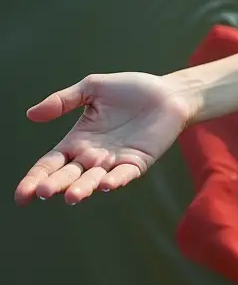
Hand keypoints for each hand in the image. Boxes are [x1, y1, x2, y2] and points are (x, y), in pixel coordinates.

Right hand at [14, 72, 194, 205]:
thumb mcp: (92, 88)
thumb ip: (63, 100)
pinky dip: (115, 180)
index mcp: (77, 141)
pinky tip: (106, 183)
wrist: (168, 92)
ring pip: (93, 180)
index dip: (34, 178)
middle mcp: (92, 156)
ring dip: (83, 188)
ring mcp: (114, 161)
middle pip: (67, 175)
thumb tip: (30, 114)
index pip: (49, 164)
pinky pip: (124, 175)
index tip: (21, 196)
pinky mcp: (137, 162)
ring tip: (72, 196)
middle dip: (55, 184)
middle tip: (44, 192)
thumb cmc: (131, 90)